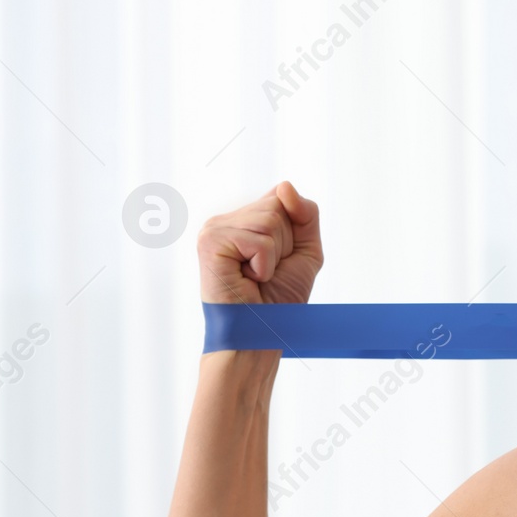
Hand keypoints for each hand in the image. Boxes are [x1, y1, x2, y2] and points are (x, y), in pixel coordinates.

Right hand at [197, 180, 323, 303]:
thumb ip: (305, 214)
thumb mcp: (306, 251)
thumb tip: (285, 185)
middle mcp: (227, 220)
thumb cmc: (280, 298)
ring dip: (274, 257)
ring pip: (270, 221)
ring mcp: (215, 228)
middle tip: (266, 272)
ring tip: (255, 276)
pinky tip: (247, 279)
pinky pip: (259, 241)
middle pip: (277, 206)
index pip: (282, 198)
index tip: (280, 259)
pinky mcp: (210, 241)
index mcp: (245, 219)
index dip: (294, 232)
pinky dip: (264, 266)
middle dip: (285, 245)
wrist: (262, 331)